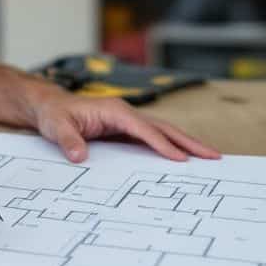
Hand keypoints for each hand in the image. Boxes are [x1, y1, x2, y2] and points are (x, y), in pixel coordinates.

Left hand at [30, 87, 220, 163]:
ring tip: (210, 156)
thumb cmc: (55, 115)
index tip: (181, 159)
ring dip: (186, 143)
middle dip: (189, 142)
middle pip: (164, 127)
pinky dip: (172, 145)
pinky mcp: (128, 129)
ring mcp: (129, 120)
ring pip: (164, 131)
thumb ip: (69, 141)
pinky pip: (154, 137)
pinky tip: (184, 157)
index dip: (162, 144)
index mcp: (114, 111)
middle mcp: (126, 113)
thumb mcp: (56, 127)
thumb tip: (80, 156)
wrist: (51, 107)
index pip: (144, 129)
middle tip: (213, 156)